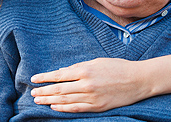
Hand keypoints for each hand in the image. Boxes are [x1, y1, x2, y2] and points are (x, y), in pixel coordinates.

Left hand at [30, 58, 150, 111]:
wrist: (138, 80)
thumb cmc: (118, 67)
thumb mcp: (97, 61)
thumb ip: (79, 66)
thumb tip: (63, 71)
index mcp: (86, 70)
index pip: (60, 75)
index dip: (45, 78)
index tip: (34, 79)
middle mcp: (86, 84)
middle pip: (59, 89)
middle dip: (44, 91)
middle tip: (32, 93)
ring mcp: (92, 97)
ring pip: (65, 100)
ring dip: (50, 100)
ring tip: (38, 100)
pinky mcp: (98, 107)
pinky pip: (77, 109)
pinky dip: (63, 108)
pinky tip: (54, 107)